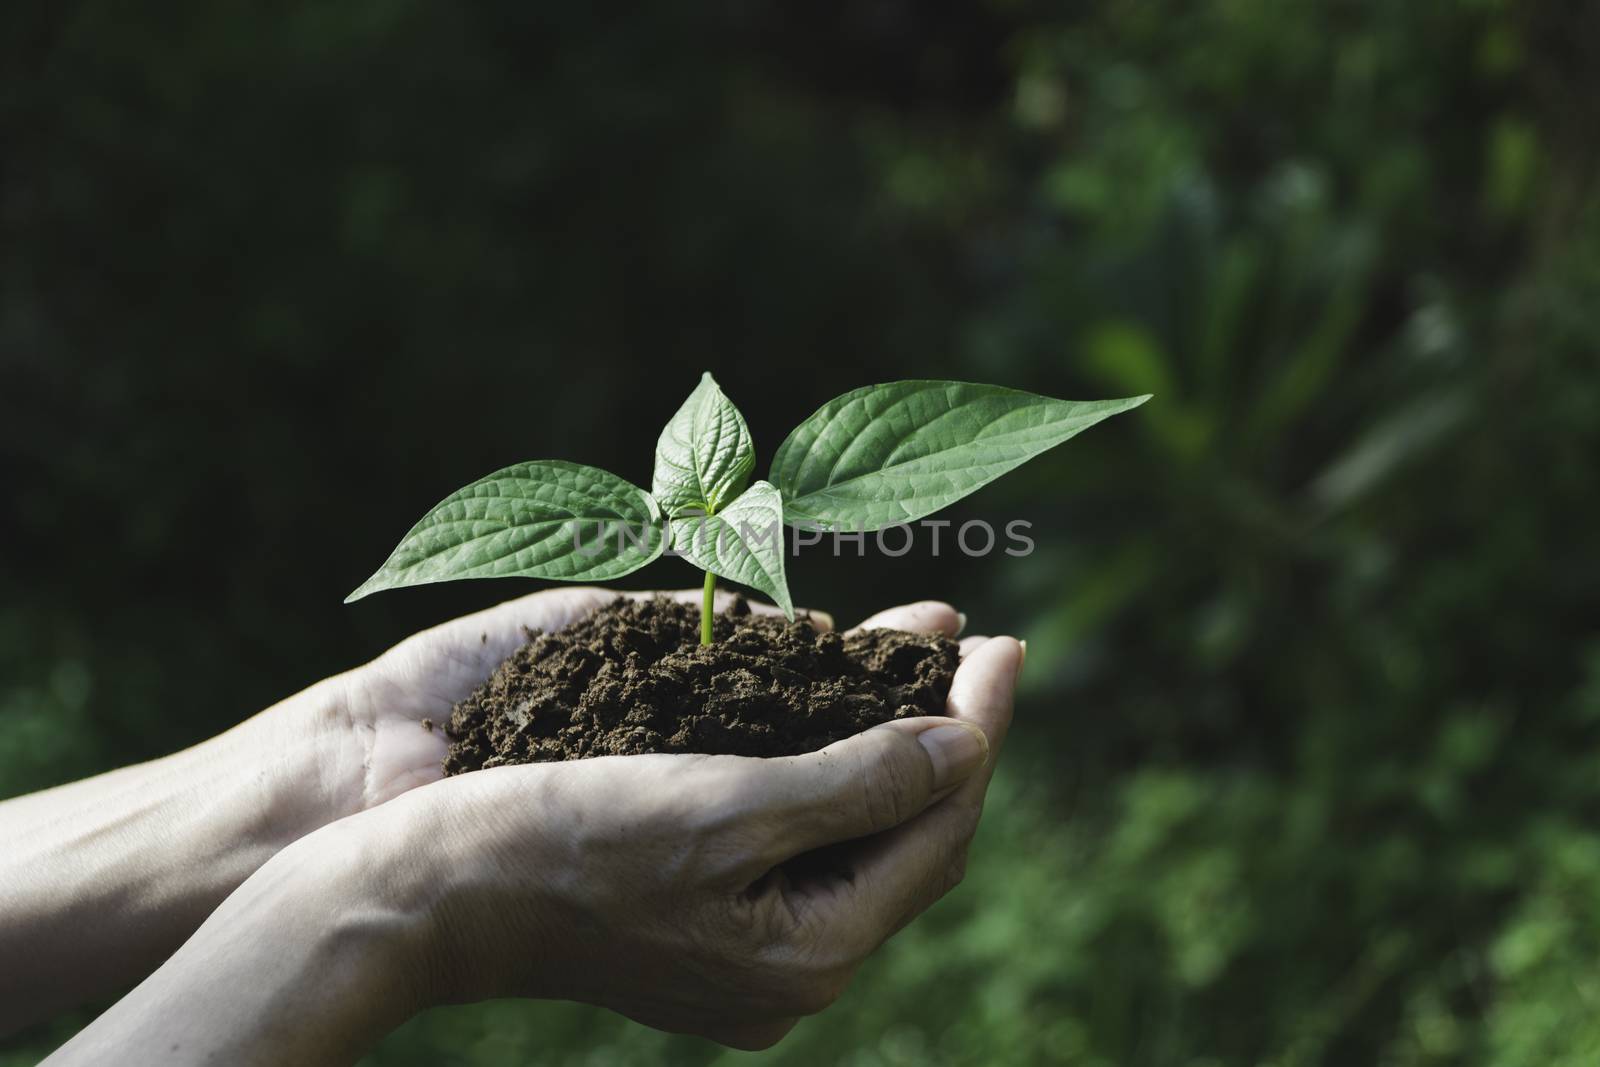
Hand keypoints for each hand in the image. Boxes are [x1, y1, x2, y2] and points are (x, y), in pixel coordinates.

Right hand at [360, 602, 1020, 1049]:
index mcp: (812, 950)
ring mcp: (753, 956)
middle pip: (909, 836)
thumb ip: (857, 781)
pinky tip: (836, 715)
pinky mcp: (712, 928)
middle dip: (946, 733)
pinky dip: (834, 772)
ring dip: (893, 743)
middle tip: (974, 645)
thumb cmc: (566, 837)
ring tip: (921, 659)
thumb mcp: (723, 804)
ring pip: (860, 836)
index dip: (979, 726)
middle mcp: (795, 969)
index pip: (939, 825)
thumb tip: (966, 743)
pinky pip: (809, 844)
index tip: (1002, 642)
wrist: (431, 891)